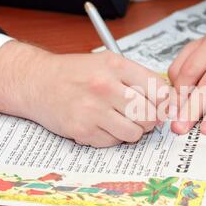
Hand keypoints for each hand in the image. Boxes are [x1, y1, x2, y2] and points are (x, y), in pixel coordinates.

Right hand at [0, 41, 167, 146]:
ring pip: (134, 133)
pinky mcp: (82, 130)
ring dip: (132, 130)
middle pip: (150, 116)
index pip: (158, 90)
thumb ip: (138, 78)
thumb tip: (168, 101)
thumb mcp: (108, 63)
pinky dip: (111, 136)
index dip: (165, 102)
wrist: (36, 82)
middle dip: (150, 120)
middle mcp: (104, 87)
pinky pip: (113, 142)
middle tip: (142, 116)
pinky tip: (101, 123)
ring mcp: (92, 110)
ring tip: (120, 119)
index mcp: (115, 66)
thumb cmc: (75, 73)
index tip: (162, 106)